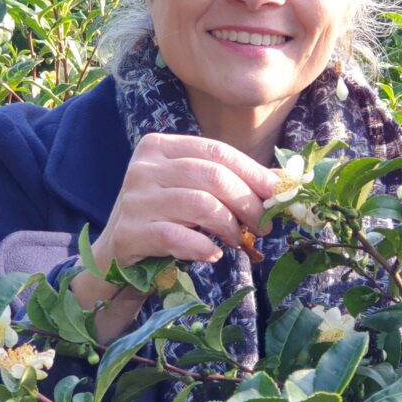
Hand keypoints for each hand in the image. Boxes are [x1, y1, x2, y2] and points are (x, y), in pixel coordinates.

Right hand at [90, 133, 277, 273]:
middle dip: (248, 203)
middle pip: (212, 176)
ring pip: (200, 205)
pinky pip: (177, 237)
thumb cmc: (164, 218)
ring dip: (229, 226)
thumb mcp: (194, 191)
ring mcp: (134, 199)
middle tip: (264, 226)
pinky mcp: (129, 232)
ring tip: (238, 241)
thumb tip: (286, 182)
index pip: (217, 151)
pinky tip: (212, 255)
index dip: (254, 173)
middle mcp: (143, 166)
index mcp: (160, 146)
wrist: (115, 255)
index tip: (279, 196)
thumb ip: (230, 181)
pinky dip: (202, 247)